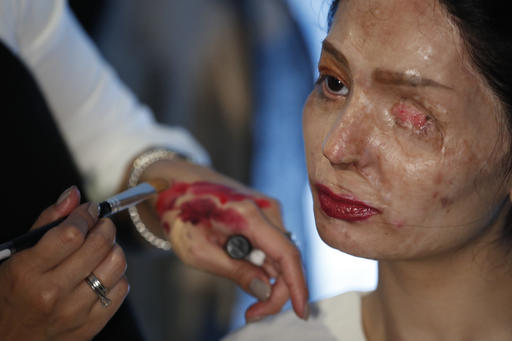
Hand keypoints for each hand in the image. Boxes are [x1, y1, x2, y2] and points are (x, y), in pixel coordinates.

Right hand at [0, 187, 128, 340]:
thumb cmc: (12, 293)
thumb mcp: (17, 256)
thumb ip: (47, 222)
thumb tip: (74, 193)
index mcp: (28, 272)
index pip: (72, 233)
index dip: (86, 215)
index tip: (90, 210)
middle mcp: (52, 293)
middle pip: (99, 245)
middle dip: (105, 227)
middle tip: (100, 225)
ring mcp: (73, 312)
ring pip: (116, 265)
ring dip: (113, 250)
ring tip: (101, 250)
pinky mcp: (90, 326)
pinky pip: (121, 289)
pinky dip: (116, 276)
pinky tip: (101, 274)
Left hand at [140, 160, 308, 322]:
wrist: (175, 184)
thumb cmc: (181, 213)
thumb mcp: (199, 251)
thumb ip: (236, 272)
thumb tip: (265, 292)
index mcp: (248, 214)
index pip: (287, 254)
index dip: (297, 286)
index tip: (300, 311)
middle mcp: (265, 208)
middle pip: (286, 258)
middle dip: (274, 289)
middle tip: (252, 312)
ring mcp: (266, 208)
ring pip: (279, 253)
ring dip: (265, 274)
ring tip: (230, 271)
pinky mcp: (263, 211)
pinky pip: (271, 244)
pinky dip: (261, 261)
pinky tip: (236, 258)